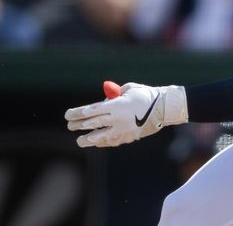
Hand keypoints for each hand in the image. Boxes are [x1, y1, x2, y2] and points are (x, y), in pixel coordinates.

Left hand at [65, 82, 187, 147]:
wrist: (165, 108)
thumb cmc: (145, 95)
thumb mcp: (128, 89)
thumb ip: (114, 95)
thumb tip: (102, 102)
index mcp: (115, 106)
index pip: (90, 111)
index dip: (77, 113)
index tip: (68, 115)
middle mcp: (116, 119)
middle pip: (92, 124)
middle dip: (79, 125)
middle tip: (70, 126)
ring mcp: (122, 131)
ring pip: (100, 138)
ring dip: (88, 139)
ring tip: (81, 140)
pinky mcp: (128, 137)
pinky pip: (112, 141)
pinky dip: (103, 142)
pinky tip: (97, 141)